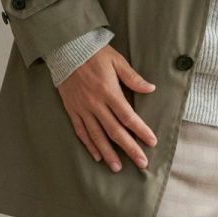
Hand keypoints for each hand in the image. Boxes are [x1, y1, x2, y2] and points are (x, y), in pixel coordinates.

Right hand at [56, 45, 157, 172]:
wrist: (65, 48)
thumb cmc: (94, 53)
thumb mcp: (117, 61)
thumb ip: (133, 77)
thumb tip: (151, 89)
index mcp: (109, 91)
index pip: (128, 116)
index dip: (141, 131)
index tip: (152, 142)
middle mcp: (95, 103)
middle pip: (115, 131)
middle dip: (129, 148)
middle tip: (141, 163)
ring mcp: (82, 108)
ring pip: (97, 136)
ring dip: (109, 153)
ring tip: (118, 168)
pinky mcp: (72, 110)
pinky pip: (81, 131)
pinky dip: (89, 145)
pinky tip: (97, 156)